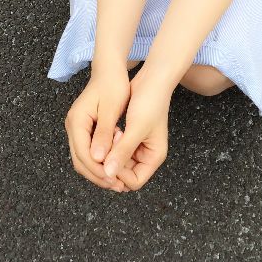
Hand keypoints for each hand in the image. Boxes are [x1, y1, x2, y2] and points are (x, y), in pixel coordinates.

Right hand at [64, 67, 136, 192]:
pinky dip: (100, 160)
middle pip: (79, 160)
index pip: (83, 154)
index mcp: (77, 121)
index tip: (114, 180)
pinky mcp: (84, 128)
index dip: (98, 170)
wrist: (109, 69)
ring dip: (99, 170)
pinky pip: (88, 150)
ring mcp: (76, 127)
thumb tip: (99, 159)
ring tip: (118, 179)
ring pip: (83, 157)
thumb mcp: (112, 109)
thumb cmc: (113, 85)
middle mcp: (72, 126)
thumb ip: (105, 134)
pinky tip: (115, 163)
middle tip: (117, 185)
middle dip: (97, 175)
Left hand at [101, 76, 170, 191]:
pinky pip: (115, 150)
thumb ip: (123, 151)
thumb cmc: (150, 102)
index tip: (107, 160)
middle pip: (123, 175)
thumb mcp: (137, 128)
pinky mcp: (129, 138)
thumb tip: (108, 174)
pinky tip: (110, 130)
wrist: (152, 80)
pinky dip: (110, 143)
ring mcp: (137, 147)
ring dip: (109, 153)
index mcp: (154, 157)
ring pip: (117, 162)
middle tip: (107, 145)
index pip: (133, 182)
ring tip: (112, 133)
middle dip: (112, 164)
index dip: (118, 176)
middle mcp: (146, 156)